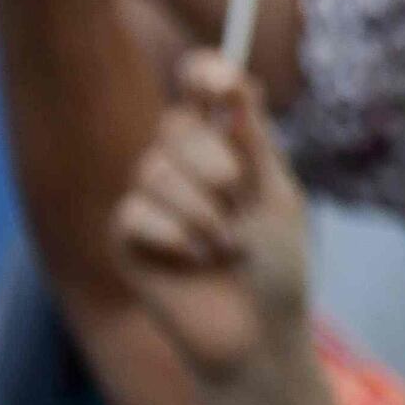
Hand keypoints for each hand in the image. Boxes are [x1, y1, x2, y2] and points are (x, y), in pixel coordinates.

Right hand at [112, 54, 310, 384]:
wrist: (257, 332)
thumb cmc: (276, 265)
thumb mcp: (277, 197)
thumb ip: (254, 145)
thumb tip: (236, 85)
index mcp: (223, 145)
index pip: (200, 89)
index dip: (204, 73)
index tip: (220, 80)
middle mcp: (182, 165)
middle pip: (175, 124)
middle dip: (212, 159)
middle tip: (237, 197)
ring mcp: (150, 200)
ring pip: (154, 169)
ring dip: (201, 210)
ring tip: (225, 246)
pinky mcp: (126, 238)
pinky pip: (134, 212)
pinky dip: (174, 236)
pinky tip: (194, 262)